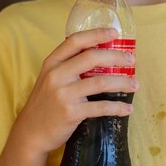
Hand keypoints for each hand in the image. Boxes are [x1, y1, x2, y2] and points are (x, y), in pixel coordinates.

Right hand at [14, 28, 137, 159]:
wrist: (30, 133)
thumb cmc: (45, 103)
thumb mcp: (50, 78)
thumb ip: (68, 66)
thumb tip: (100, 56)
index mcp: (52, 62)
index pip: (75, 41)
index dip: (96, 34)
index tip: (115, 32)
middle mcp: (56, 75)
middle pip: (92, 57)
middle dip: (116, 56)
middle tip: (131, 60)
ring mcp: (63, 94)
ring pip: (100, 82)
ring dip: (122, 83)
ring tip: (135, 84)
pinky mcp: (71, 113)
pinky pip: (100, 107)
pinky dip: (117, 107)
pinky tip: (127, 108)